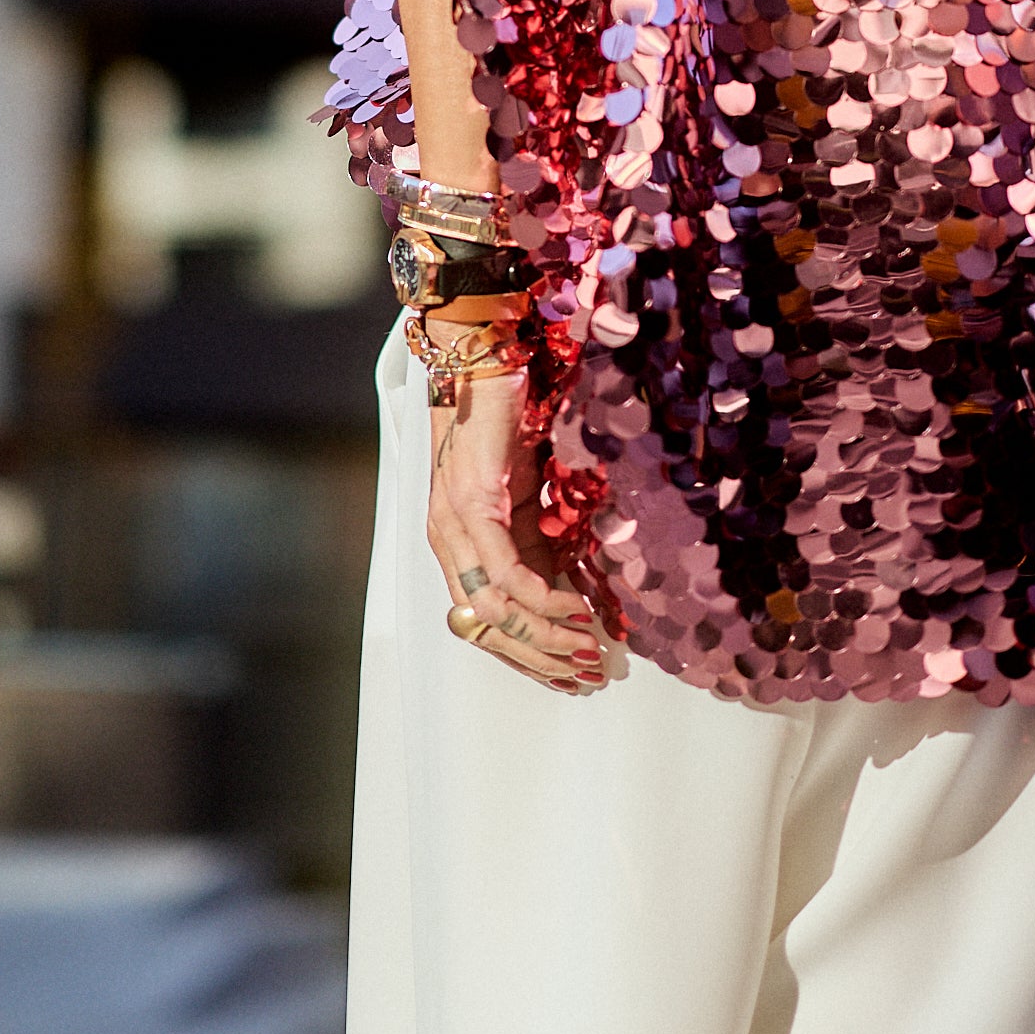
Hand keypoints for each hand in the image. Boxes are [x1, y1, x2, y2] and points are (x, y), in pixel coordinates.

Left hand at [425, 366, 608, 693]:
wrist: (481, 358)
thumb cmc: (503, 420)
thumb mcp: (525, 497)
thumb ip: (541, 545)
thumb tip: (578, 596)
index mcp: (456, 542)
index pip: (484, 622)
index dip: (526, 655)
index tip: (569, 674)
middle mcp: (446, 540)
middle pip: (486, 628)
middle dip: (540, 659)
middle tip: (586, 674)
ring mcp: (453, 524)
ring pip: (494, 611)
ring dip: (546, 638)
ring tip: (588, 649)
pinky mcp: (471, 504)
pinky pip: (504, 572)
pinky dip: (541, 600)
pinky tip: (574, 609)